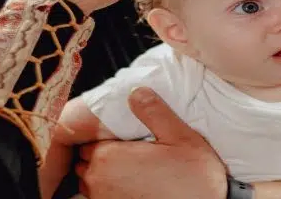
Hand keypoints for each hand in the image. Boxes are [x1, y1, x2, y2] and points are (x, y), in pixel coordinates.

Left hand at [75, 87, 227, 198]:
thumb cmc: (194, 180)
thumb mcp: (180, 137)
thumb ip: (154, 112)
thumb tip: (137, 92)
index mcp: (110, 157)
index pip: (87, 140)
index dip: (104, 135)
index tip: (123, 136)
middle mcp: (100, 182)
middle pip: (86, 161)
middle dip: (102, 154)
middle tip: (130, 149)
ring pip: (92, 182)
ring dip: (106, 174)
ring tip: (135, 168)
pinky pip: (104, 198)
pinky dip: (114, 191)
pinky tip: (138, 186)